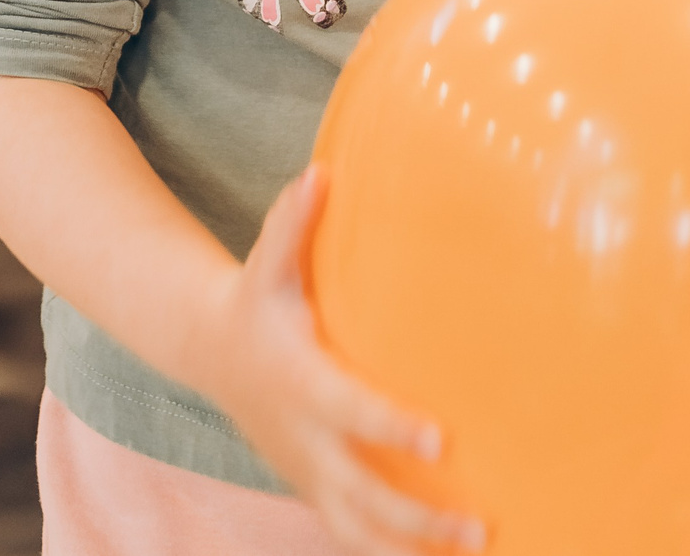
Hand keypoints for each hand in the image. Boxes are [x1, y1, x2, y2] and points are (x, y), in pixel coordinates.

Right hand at [201, 167, 483, 555]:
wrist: (212, 352)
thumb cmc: (257, 302)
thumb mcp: (267, 262)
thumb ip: (292, 222)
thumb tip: (318, 173)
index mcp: (303, 383)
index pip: (353, 412)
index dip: (393, 428)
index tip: (441, 439)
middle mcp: (305, 439)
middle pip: (362, 494)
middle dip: (416, 517)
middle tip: (478, 526)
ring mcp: (309, 471)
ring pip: (359, 527)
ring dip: (412, 547)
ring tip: (477, 548)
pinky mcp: (316, 486)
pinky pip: (354, 529)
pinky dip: (393, 550)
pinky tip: (445, 555)